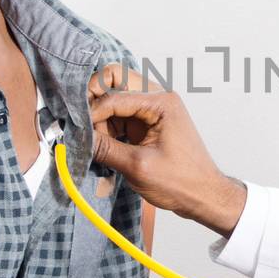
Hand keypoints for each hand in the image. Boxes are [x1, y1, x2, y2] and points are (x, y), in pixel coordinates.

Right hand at [87, 65, 247, 236]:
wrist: (203, 196)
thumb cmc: (182, 181)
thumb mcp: (138, 166)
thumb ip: (105, 148)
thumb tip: (76, 138)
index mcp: (161, 102)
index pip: (113, 96)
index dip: (91, 113)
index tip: (75, 132)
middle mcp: (157, 98)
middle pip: (113, 81)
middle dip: (93, 102)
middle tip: (81, 126)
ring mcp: (151, 110)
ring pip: (113, 99)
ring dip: (99, 119)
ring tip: (95, 146)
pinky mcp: (146, 124)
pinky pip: (118, 116)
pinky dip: (107, 129)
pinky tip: (103, 148)